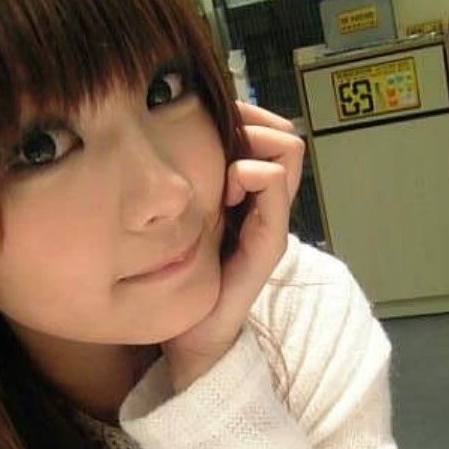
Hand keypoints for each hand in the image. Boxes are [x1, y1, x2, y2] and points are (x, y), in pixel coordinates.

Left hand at [162, 99, 304, 391]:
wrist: (190, 333)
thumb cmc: (180, 275)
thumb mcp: (179, 217)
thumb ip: (183, 183)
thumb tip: (162, 132)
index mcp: (245, 194)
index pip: (266, 129)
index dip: (243, 115)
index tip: (208, 124)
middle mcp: (265, 203)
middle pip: (282, 135)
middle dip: (251, 124)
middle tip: (217, 143)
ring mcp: (270, 221)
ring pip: (286, 153)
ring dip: (254, 146)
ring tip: (223, 172)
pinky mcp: (268, 244)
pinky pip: (275, 191)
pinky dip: (255, 176)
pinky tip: (227, 189)